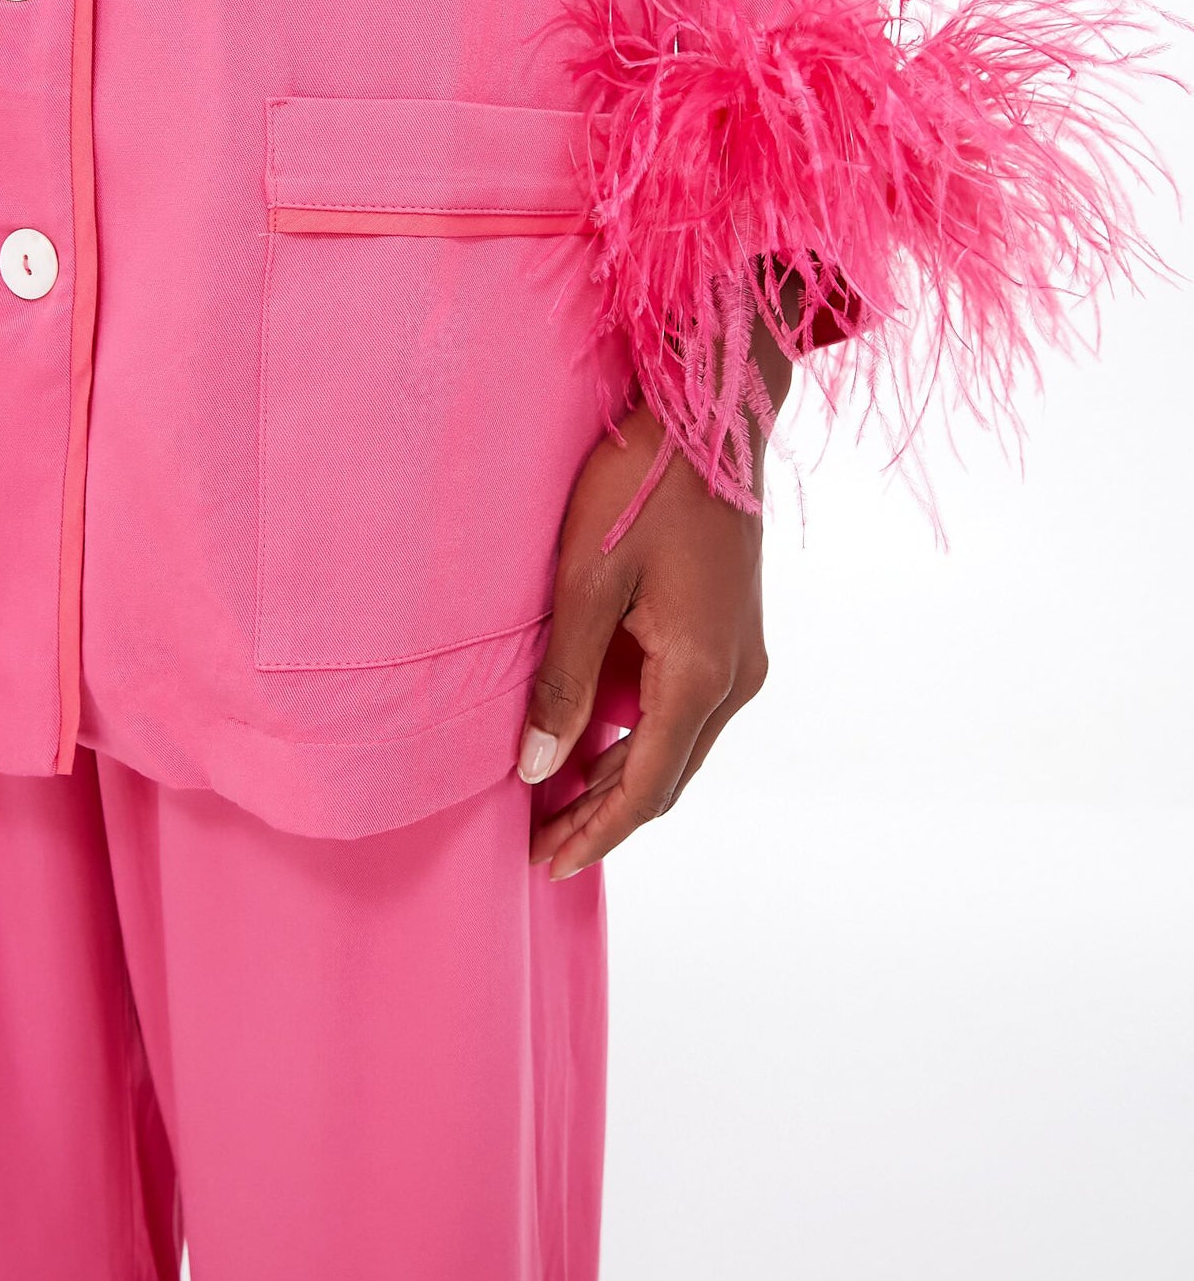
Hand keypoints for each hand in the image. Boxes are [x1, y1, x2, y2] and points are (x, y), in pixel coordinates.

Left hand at [518, 399, 772, 878]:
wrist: (710, 415)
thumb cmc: (644, 485)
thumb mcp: (587, 582)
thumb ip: (565, 682)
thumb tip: (537, 768)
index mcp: (700, 674)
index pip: (645, 787)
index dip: (595, 832)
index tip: (547, 864)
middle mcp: (736, 677)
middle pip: (667, 777)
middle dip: (605, 817)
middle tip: (541, 845)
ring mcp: (743, 654)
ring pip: (681, 746)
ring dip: (624, 780)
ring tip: (560, 802)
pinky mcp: (736, 631)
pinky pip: (690, 710)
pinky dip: (644, 740)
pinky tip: (601, 742)